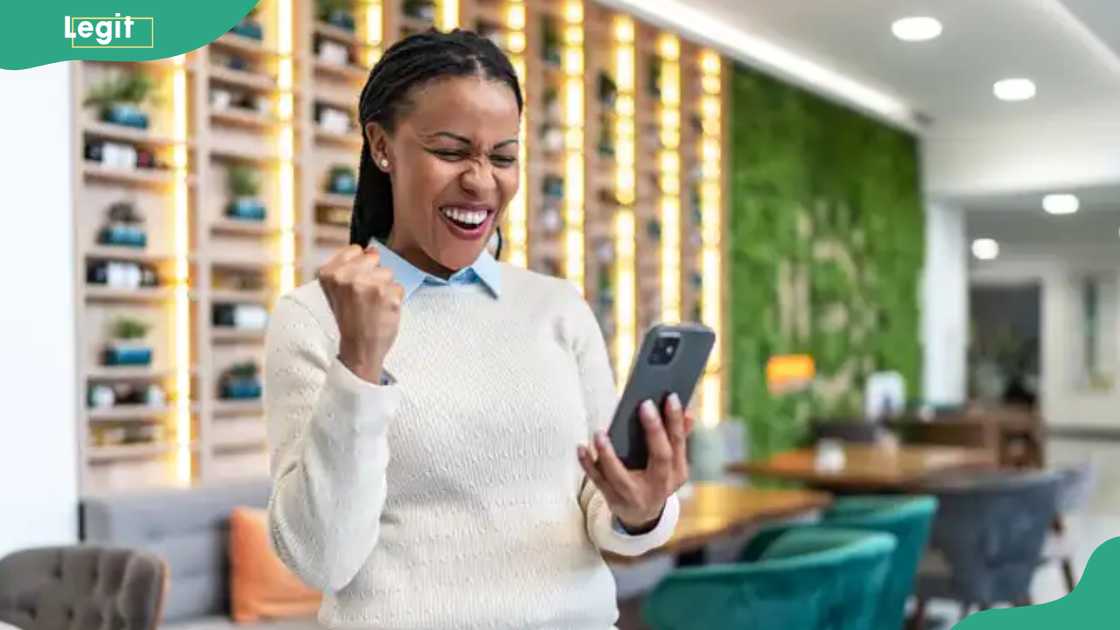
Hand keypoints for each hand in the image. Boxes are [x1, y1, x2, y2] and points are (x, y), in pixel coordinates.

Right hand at [318, 245, 403, 383]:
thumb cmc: (350, 319)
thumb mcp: (337, 290)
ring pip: (388, 272)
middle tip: (365, 297)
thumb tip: (372, 249)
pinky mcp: (388, 294)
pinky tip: (383, 311)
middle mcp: (347, 276)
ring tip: (374, 305)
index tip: (355, 284)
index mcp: (330, 273)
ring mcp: (368, 284)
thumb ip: (349, 268)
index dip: (360, 266)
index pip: (355, 250)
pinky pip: (399, 287)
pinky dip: (395, 299)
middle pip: (374, 257)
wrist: (359, 348)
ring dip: (385, 287)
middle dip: (374, 274)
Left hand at [577, 393, 694, 532]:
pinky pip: (598, 481)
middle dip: (654, 430)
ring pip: (620, 475)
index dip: (675, 421)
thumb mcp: (671, 465)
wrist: (642, 517)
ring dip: (608, 454)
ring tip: (600, 433)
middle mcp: (660, 486)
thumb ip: (678, 438)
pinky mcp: (614, 500)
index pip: (678, 443)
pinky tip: (581, 447)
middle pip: (660, 457)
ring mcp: (635, 495)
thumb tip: (688, 412)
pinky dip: (588, 464)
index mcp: (677, 473)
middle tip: (644, 404)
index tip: (670, 396)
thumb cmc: (655, 479)